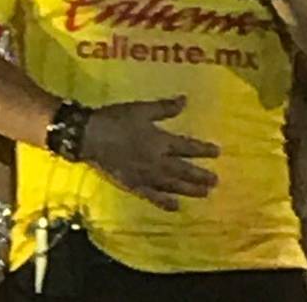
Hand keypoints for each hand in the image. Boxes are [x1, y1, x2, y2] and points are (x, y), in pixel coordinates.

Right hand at [80, 96, 219, 210]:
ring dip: (189, 190)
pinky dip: (165, 202)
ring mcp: (146, 176)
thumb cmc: (116, 119)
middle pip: (183, 170)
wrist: (89, 137)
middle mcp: (157, 162)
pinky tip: (175, 207)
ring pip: (172, 185)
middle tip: (216, 181)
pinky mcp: (133, 185)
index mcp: (160, 141)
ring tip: (204, 194)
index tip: (217, 152)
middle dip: (200, 176)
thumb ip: (165, 107)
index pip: (187, 147)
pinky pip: (152, 196)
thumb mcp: (142, 109)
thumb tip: (185, 100)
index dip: (203, 150)